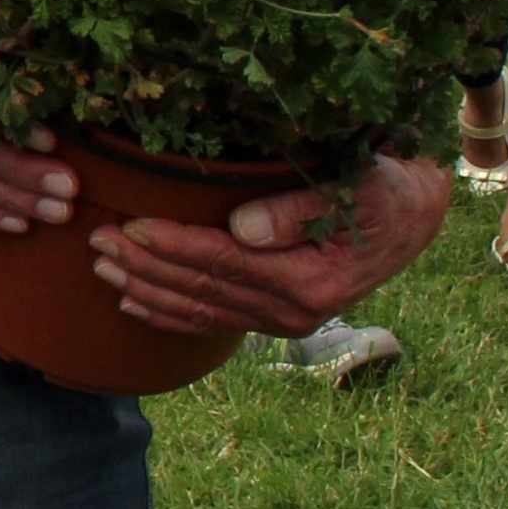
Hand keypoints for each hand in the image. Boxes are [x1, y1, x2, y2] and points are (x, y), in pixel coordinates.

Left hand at [89, 152, 450, 335]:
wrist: (411, 219)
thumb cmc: (381, 191)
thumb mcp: (357, 186)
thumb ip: (299, 208)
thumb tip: (245, 228)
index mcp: (311, 280)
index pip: (223, 263)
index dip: (173, 245)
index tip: (129, 226)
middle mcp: (294, 311)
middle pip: (202, 289)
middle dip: (144, 267)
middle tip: (96, 242)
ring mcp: (283, 321)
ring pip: (199, 310)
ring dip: (145, 290)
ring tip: (101, 268)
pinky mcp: (274, 320)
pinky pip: (212, 322)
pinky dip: (168, 314)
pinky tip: (132, 304)